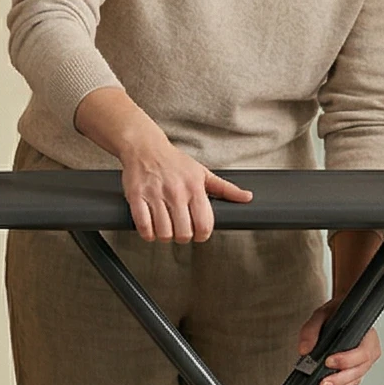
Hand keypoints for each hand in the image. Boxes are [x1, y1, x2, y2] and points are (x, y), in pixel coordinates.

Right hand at [74, 87, 251, 240]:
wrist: (145, 147)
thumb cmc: (174, 162)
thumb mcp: (203, 173)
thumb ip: (226, 188)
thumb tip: (247, 197)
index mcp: (195, 188)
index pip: (204, 225)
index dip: (202, 235)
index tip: (198, 234)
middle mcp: (176, 192)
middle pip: (183, 233)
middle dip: (183, 237)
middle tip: (180, 231)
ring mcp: (155, 195)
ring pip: (163, 232)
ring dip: (164, 236)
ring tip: (165, 230)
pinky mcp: (136, 196)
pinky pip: (143, 225)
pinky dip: (147, 233)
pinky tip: (150, 229)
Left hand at [299, 228, 383, 384]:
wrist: (342, 311)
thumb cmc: (337, 311)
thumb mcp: (322, 314)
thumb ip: (311, 330)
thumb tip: (304, 350)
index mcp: (367, 335)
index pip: (362, 351)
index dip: (347, 360)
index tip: (328, 361)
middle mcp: (369, 350)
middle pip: (359, 370)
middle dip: (340, 379)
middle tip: (323, 384)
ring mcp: (363, 362)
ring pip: (355, 380)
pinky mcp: (355, 370)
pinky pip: (349, 383)